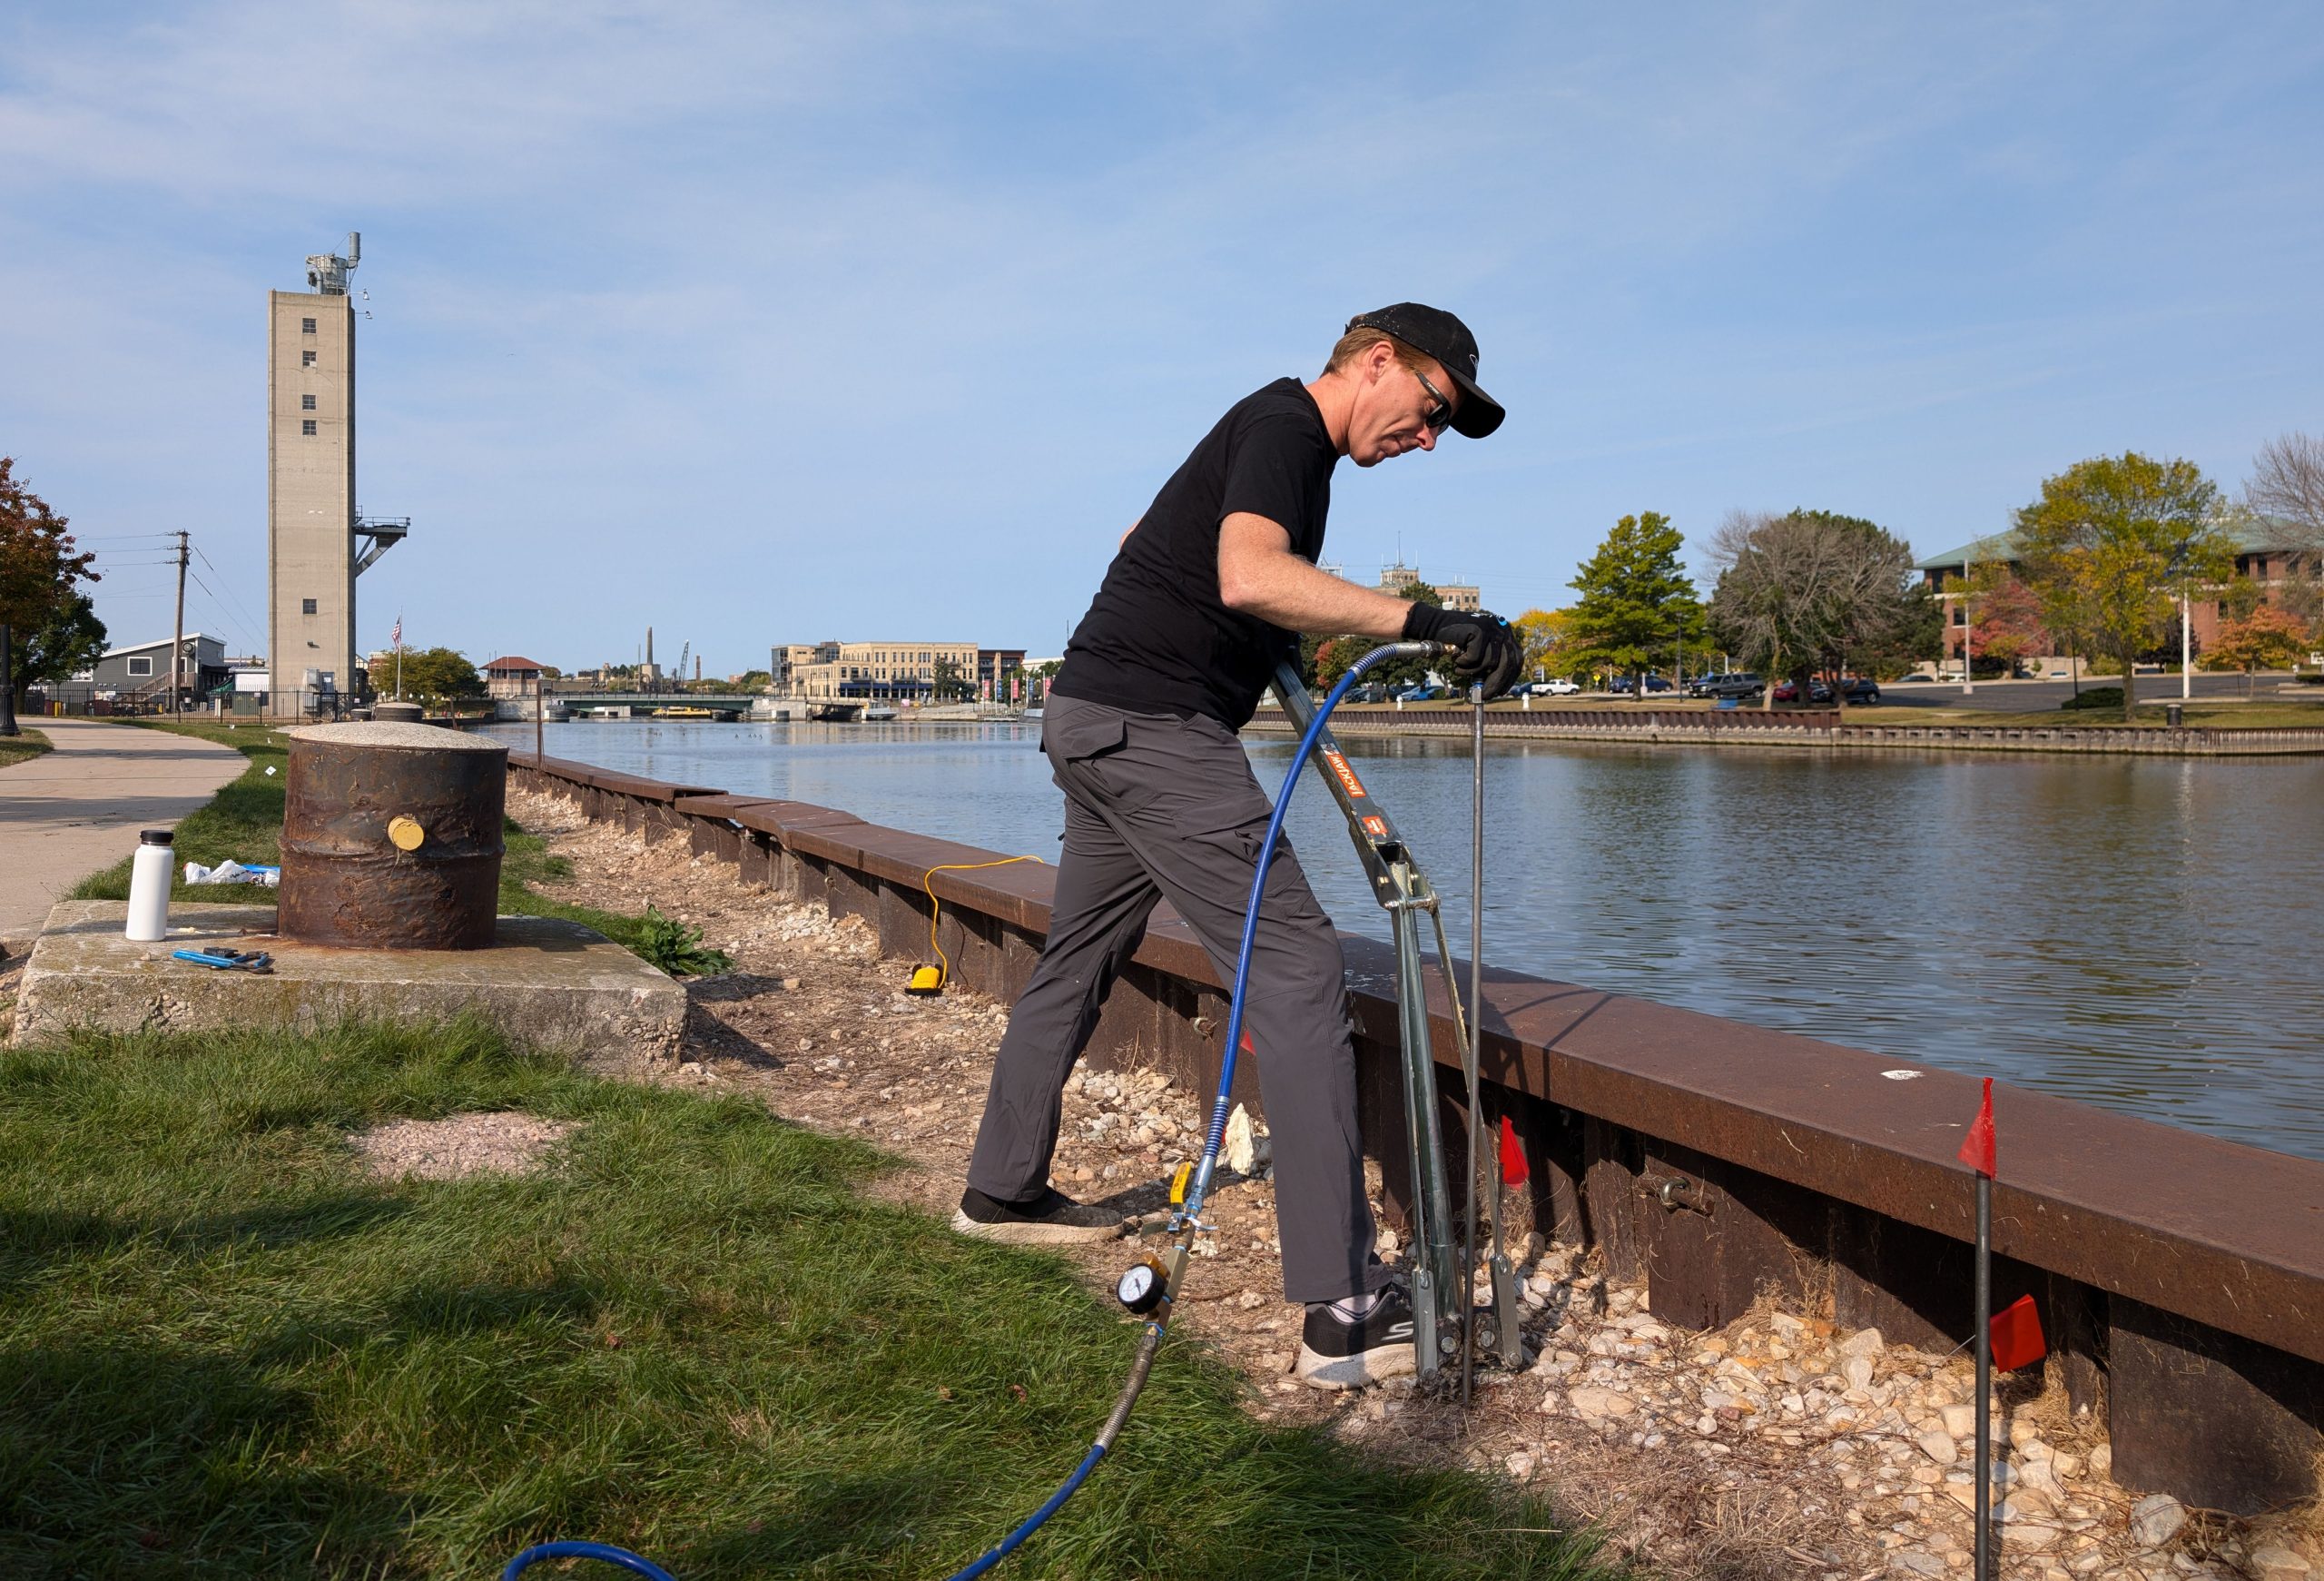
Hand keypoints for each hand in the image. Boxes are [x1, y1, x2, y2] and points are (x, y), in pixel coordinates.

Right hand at [1399, 603, 1524, 699]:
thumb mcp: (1478, 655)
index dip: (1510, 678)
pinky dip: (1464, 663)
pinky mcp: (1479, 629)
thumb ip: (1490, 665)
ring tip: (1460, 669)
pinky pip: (1476, 658)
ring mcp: (1492, 627)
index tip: (1501, 691)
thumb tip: (1498, 689)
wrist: (1434, 625)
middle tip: (1484, 696)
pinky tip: (1456, 658)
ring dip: (1473, 671)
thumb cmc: (1455, 643)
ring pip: (1491, 662)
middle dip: (1496, 682)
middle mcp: (1503, 628)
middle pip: (1508, 663)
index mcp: (1506, 633)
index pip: (1516, 659)